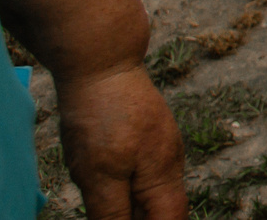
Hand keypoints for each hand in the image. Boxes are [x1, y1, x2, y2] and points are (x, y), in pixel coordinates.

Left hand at [55, 62, 187, 219]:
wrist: (102, 62)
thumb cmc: (101, 117)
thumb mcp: (98, 176)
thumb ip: (111, 214)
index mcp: (163, 174)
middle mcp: (169, 159)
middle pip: (164, 207)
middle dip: (144, 219)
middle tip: (115, 216)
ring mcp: (159, 142)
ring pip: (152, 188)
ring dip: (135, 205)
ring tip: (107, 202)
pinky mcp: (146, 130)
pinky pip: (143, 169)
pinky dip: (128, 185)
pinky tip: (105, 181)